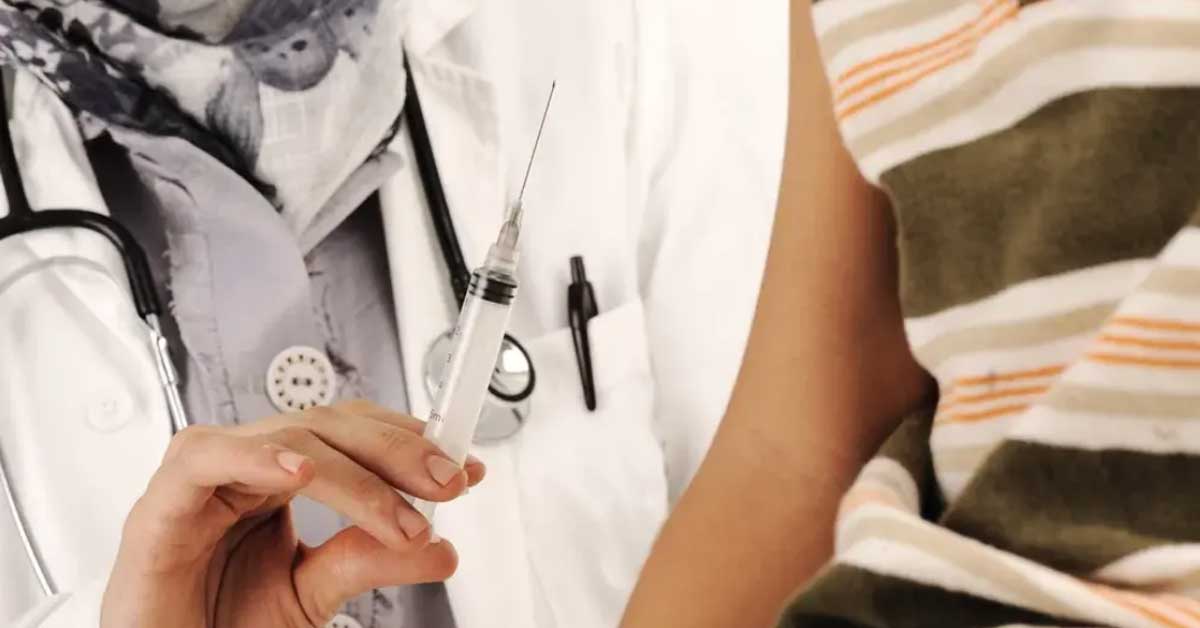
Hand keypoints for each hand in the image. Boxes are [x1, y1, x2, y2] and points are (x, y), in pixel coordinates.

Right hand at [100, 400, 484, 627]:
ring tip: (399, 514)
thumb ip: (367, 560)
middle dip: (398, 451)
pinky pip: (206, 458)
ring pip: (288, 437)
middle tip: (448, 483)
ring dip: (354, 472)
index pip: (354, 435)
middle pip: (331, 426)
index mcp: (280, 478)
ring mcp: (204, 479)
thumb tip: (441, 548)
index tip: (464, 467)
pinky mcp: (160, 505)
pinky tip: (302, 471)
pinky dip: (257, 456)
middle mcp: (247, 467)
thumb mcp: (313, 593)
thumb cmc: (218, 623)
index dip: (410, 441)